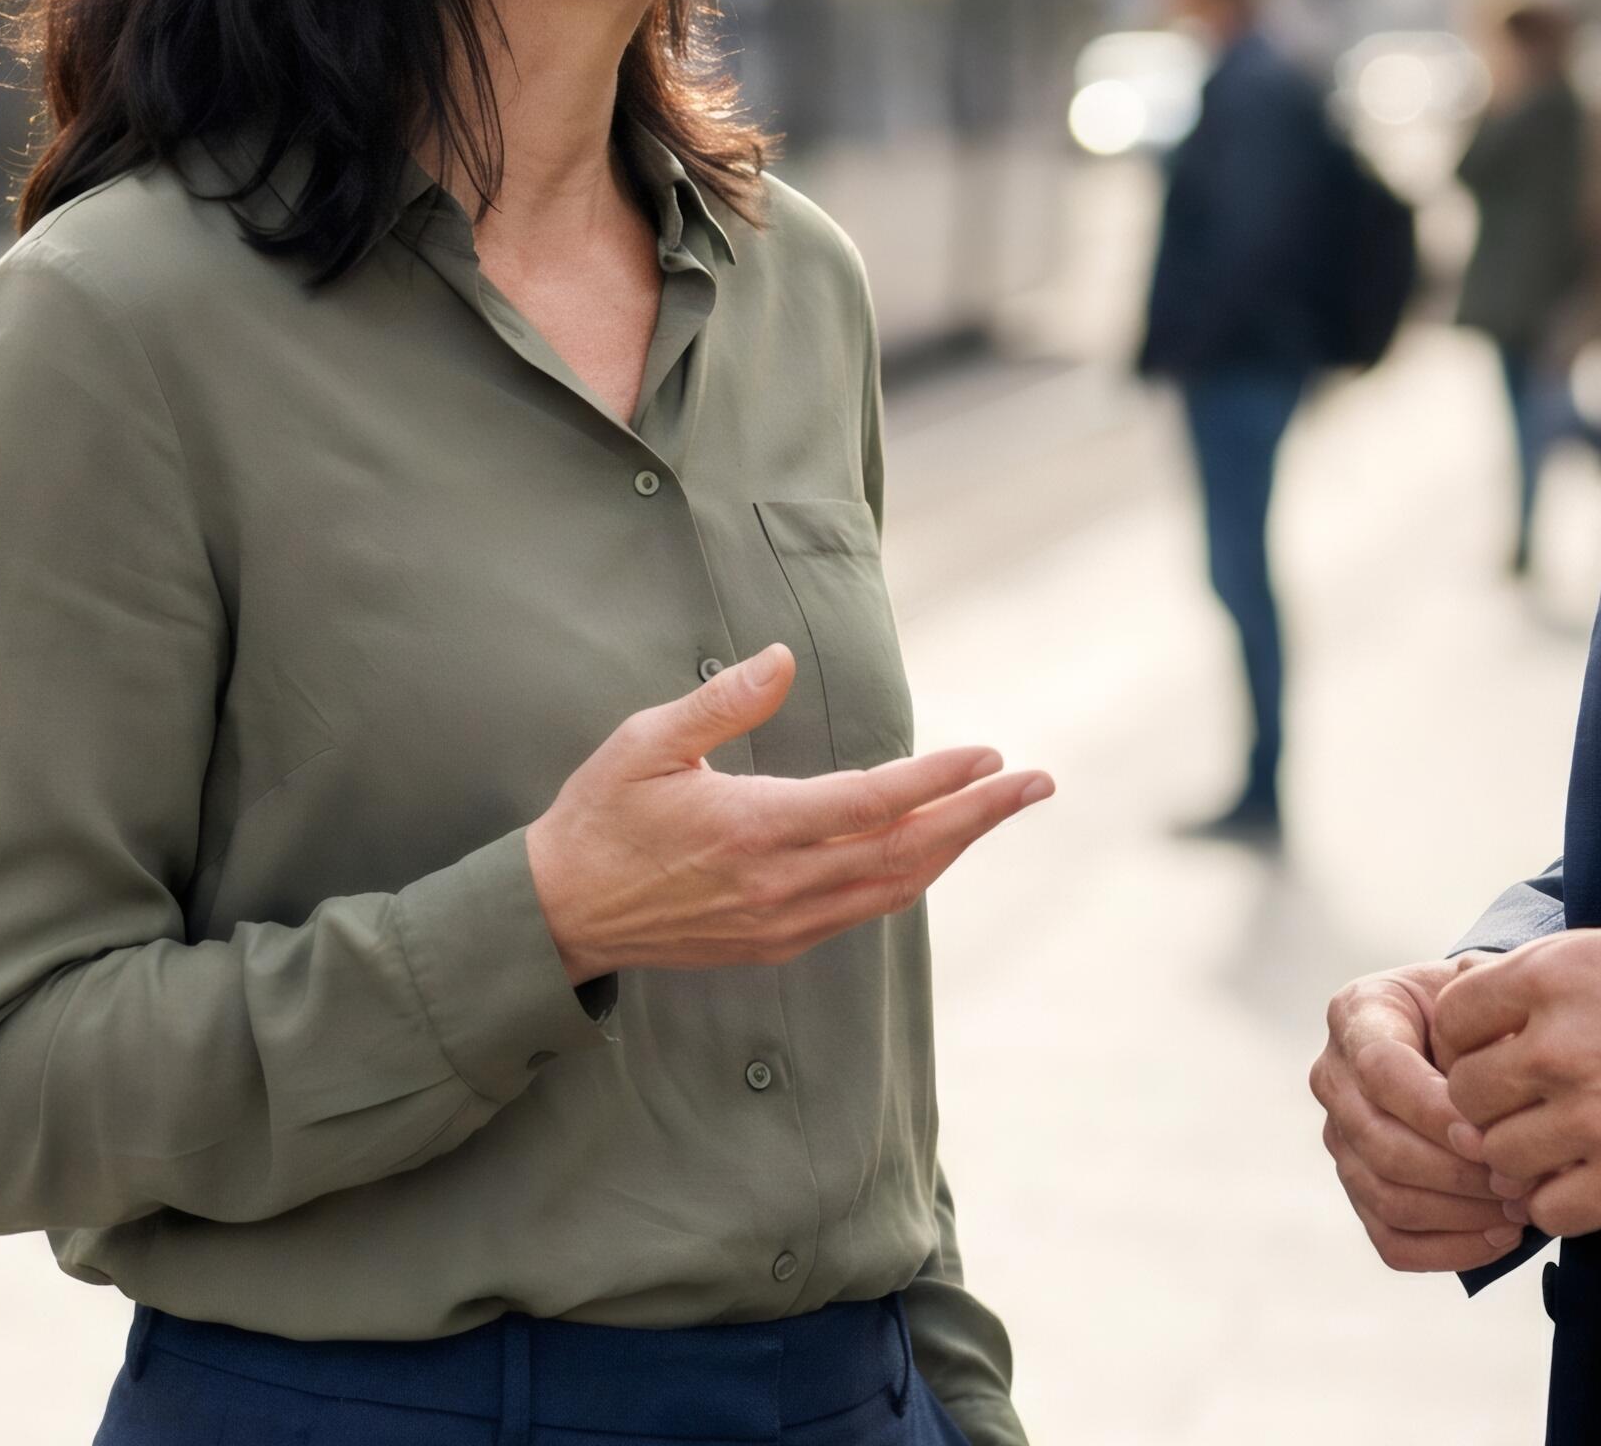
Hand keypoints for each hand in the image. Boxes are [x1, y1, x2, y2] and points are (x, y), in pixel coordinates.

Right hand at [521, 646, 1053, 981]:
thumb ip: (721, 701)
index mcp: (754, 829)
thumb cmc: (601, 817)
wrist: (562, 914)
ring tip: (1000, 810)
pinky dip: (910, 878)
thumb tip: (781, 657)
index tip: (991, 755)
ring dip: (955, 848)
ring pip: (895, 888)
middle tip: (1038, 784)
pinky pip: (864, 910)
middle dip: (980, 817)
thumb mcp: (646, 742)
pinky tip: (930, 849)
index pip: (873, 803)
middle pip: (907, 852)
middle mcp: (780, 884)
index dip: (939, 780)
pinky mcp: (776, 943)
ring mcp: (783, 922)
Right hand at [1314, 951, 1526, 1269]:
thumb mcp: (1488, 992)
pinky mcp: (1360, 1188)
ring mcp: (1341, 1139)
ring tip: (1522, 1207)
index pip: (1379, 1070)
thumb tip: (1517, 1091)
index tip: (1488, 1134)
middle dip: (1457, 1172)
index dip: (1431, 1110)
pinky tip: (1501, 1236)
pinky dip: (1449, 1249)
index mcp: (1359, 1013)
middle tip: (1521, 1180)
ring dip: (1461, 1212)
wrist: (1465, 1031)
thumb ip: (1494, 1022)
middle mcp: (1335, 1077)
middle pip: (1379, 1143)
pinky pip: (1392, 1240)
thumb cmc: (1482, 1010)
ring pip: (1385, 1196)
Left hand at [1433, 918, 1600, 1235]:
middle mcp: (1560, 1047)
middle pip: (1466, 1094)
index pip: (1453, 1018)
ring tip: (1555, 1147)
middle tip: (1520, 1105)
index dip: (1464, 1041)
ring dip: (1520, 1156)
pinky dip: (1558, 1202)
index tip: (1487, 1053)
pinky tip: (1584, 1182)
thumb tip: (1500, 988)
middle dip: (1488, 1102)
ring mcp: (1593, 1119)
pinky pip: (1551, 1209)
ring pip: (1500, 1156)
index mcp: (1555, 976)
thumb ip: (1560, 970)